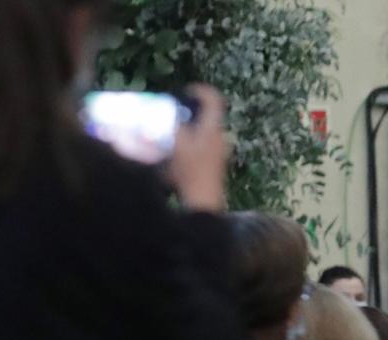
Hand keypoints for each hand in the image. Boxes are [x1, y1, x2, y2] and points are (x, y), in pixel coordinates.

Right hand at [166, 84, 228, 211]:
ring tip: (171, 130)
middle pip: (208, 114)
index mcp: (213, 129)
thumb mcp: (175, 144)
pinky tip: (177, 148)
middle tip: (171, 111)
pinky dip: (192, 139)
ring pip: (206, 129)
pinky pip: (205, 142)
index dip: (200, 90)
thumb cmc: (188, 172)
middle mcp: (221, 137)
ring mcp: (221, 150)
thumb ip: (172, 125)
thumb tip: (166, 112)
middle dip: (189, 109)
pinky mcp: (217, 162)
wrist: (203, 201)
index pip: (214, 99)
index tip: (185, 92)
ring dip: (189, 125)